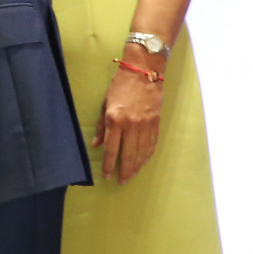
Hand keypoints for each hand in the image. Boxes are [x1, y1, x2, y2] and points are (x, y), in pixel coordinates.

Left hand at [95, 61, 163, 183]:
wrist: (143, 70)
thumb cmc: (120, 85)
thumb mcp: (105, 103)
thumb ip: (101, 126)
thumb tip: (96, 145)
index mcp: (115, 119)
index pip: (111, 148)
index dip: (109, 164)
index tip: (107, 175)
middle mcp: (131, 125)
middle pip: (128, 154)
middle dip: (124, 171)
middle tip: (121, 182)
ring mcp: (145, 125)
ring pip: (141, 152)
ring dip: (136, 167)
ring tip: (132, 176)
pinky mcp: (156, 123)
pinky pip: (152, 144)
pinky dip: (147, 156)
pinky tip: (143, 163)